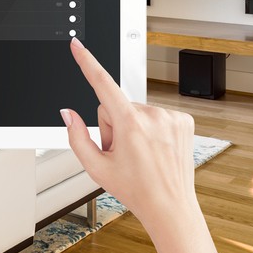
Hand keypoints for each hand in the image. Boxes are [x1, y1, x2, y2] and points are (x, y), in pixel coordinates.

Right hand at [60, 38, 223, 252]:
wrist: (170, 207)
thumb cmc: (135, 190)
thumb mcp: (96, 167)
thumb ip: (76, 136)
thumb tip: (68, 114)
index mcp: (130, 124)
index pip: (102, 83)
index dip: (87, 61)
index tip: (77, 45)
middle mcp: (152, 115)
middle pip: (116, 105)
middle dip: (113, 125)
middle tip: (122, 152)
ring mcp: (171, 116)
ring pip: (135, 111)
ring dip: (133, 129)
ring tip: (140, 154)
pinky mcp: (183, 120)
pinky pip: (155, 115)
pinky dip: (151, 129)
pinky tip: (154, 149)